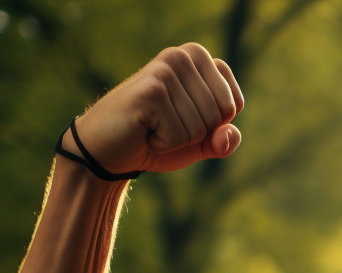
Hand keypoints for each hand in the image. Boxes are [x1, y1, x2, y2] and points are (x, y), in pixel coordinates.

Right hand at [65, 43, 243, 174]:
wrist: (108, 148)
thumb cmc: (156, 138)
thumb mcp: (201, 142)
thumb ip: (225, 140)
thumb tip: (227, 134)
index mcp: (198, 57)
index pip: (234, 104)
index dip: (214, 125)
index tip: (184, 118)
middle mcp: (182, 56)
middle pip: (220, 115)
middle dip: (196, 133)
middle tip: (164, 123)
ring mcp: (165, 70)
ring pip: (201, 127)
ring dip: (178, 139)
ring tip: (152, 125)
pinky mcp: (151, 91)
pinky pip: (180, 135)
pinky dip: (163, 143)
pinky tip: (143, 129)